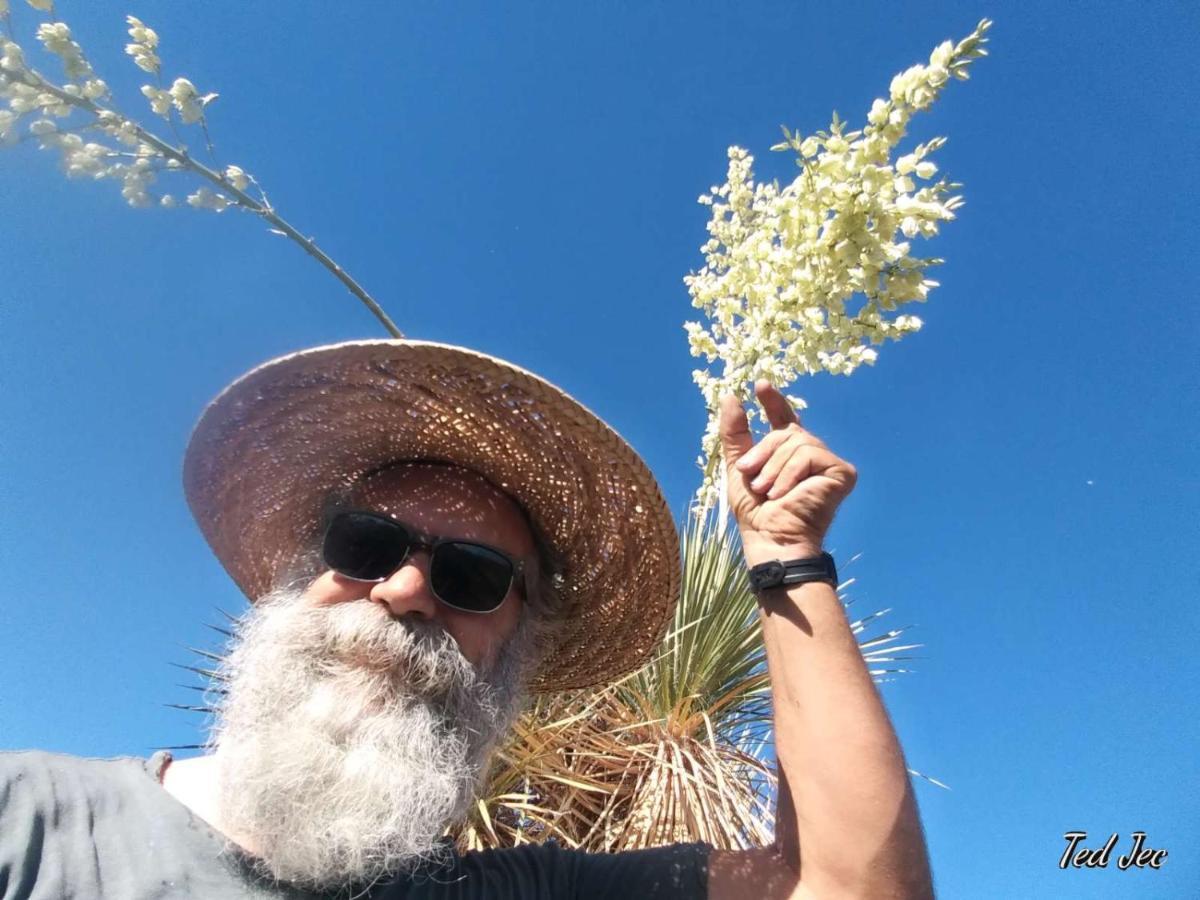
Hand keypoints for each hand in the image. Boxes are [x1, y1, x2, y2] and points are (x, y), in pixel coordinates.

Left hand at [718, 380, 857, 565]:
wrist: (772, 539)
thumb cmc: (756, 512)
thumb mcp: (740, 467)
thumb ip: (736, 433)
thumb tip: (730, 396)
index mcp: (788, 454)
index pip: (784, 419)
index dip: (774, 401)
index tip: (761, 385)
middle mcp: (811, 455)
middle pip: (786, 432)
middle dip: (763, 452)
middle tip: (751, 476)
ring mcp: (828, 463)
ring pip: (797, 442)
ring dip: (774, 468)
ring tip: (768, 491)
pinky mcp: (842, 472)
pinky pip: (810, 454)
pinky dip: (790, 474)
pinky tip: (784, 493)